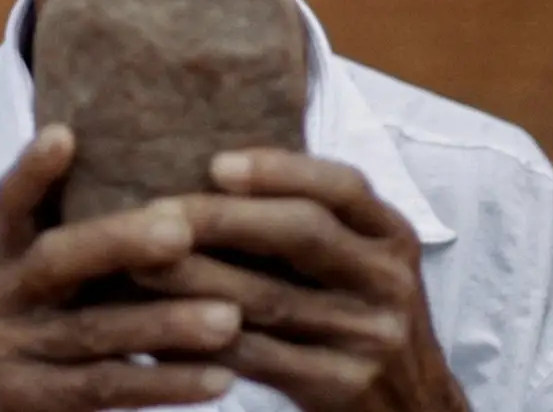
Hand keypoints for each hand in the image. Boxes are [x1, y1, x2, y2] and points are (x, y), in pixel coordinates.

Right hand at [0, 125, 244, 411]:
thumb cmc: (71, 344)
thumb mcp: (72, 289)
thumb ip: (104, 248)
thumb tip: (188, 193)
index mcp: (12, 258)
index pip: (13, 203)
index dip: (34, 170)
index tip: (64, 134)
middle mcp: (0, 298)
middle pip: (57, 258)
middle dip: (120, 241)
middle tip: (182, 231)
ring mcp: (5, 352)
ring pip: (94, 330)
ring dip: (165, 323)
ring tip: (230, 319)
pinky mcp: (24, 401)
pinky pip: (105, 388)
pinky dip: (166, 383)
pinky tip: (221, 380)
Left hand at [135, 150, 470, 411]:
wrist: (412, 410)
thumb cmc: (363, 319)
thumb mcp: (363, 263)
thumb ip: (315, 221)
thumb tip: (216, 172)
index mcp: (392, 236)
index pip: (342, 186)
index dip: (279, 170)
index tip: (216, 164)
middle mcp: (388, 280)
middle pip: (302, 233)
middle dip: (222, 219)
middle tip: (156, 212)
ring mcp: (369, 336)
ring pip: (269, 298)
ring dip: (197, 278)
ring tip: (139, 264)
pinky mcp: (341, 386)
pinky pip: (258, 357)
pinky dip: (205, 340)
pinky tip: (160, 328)